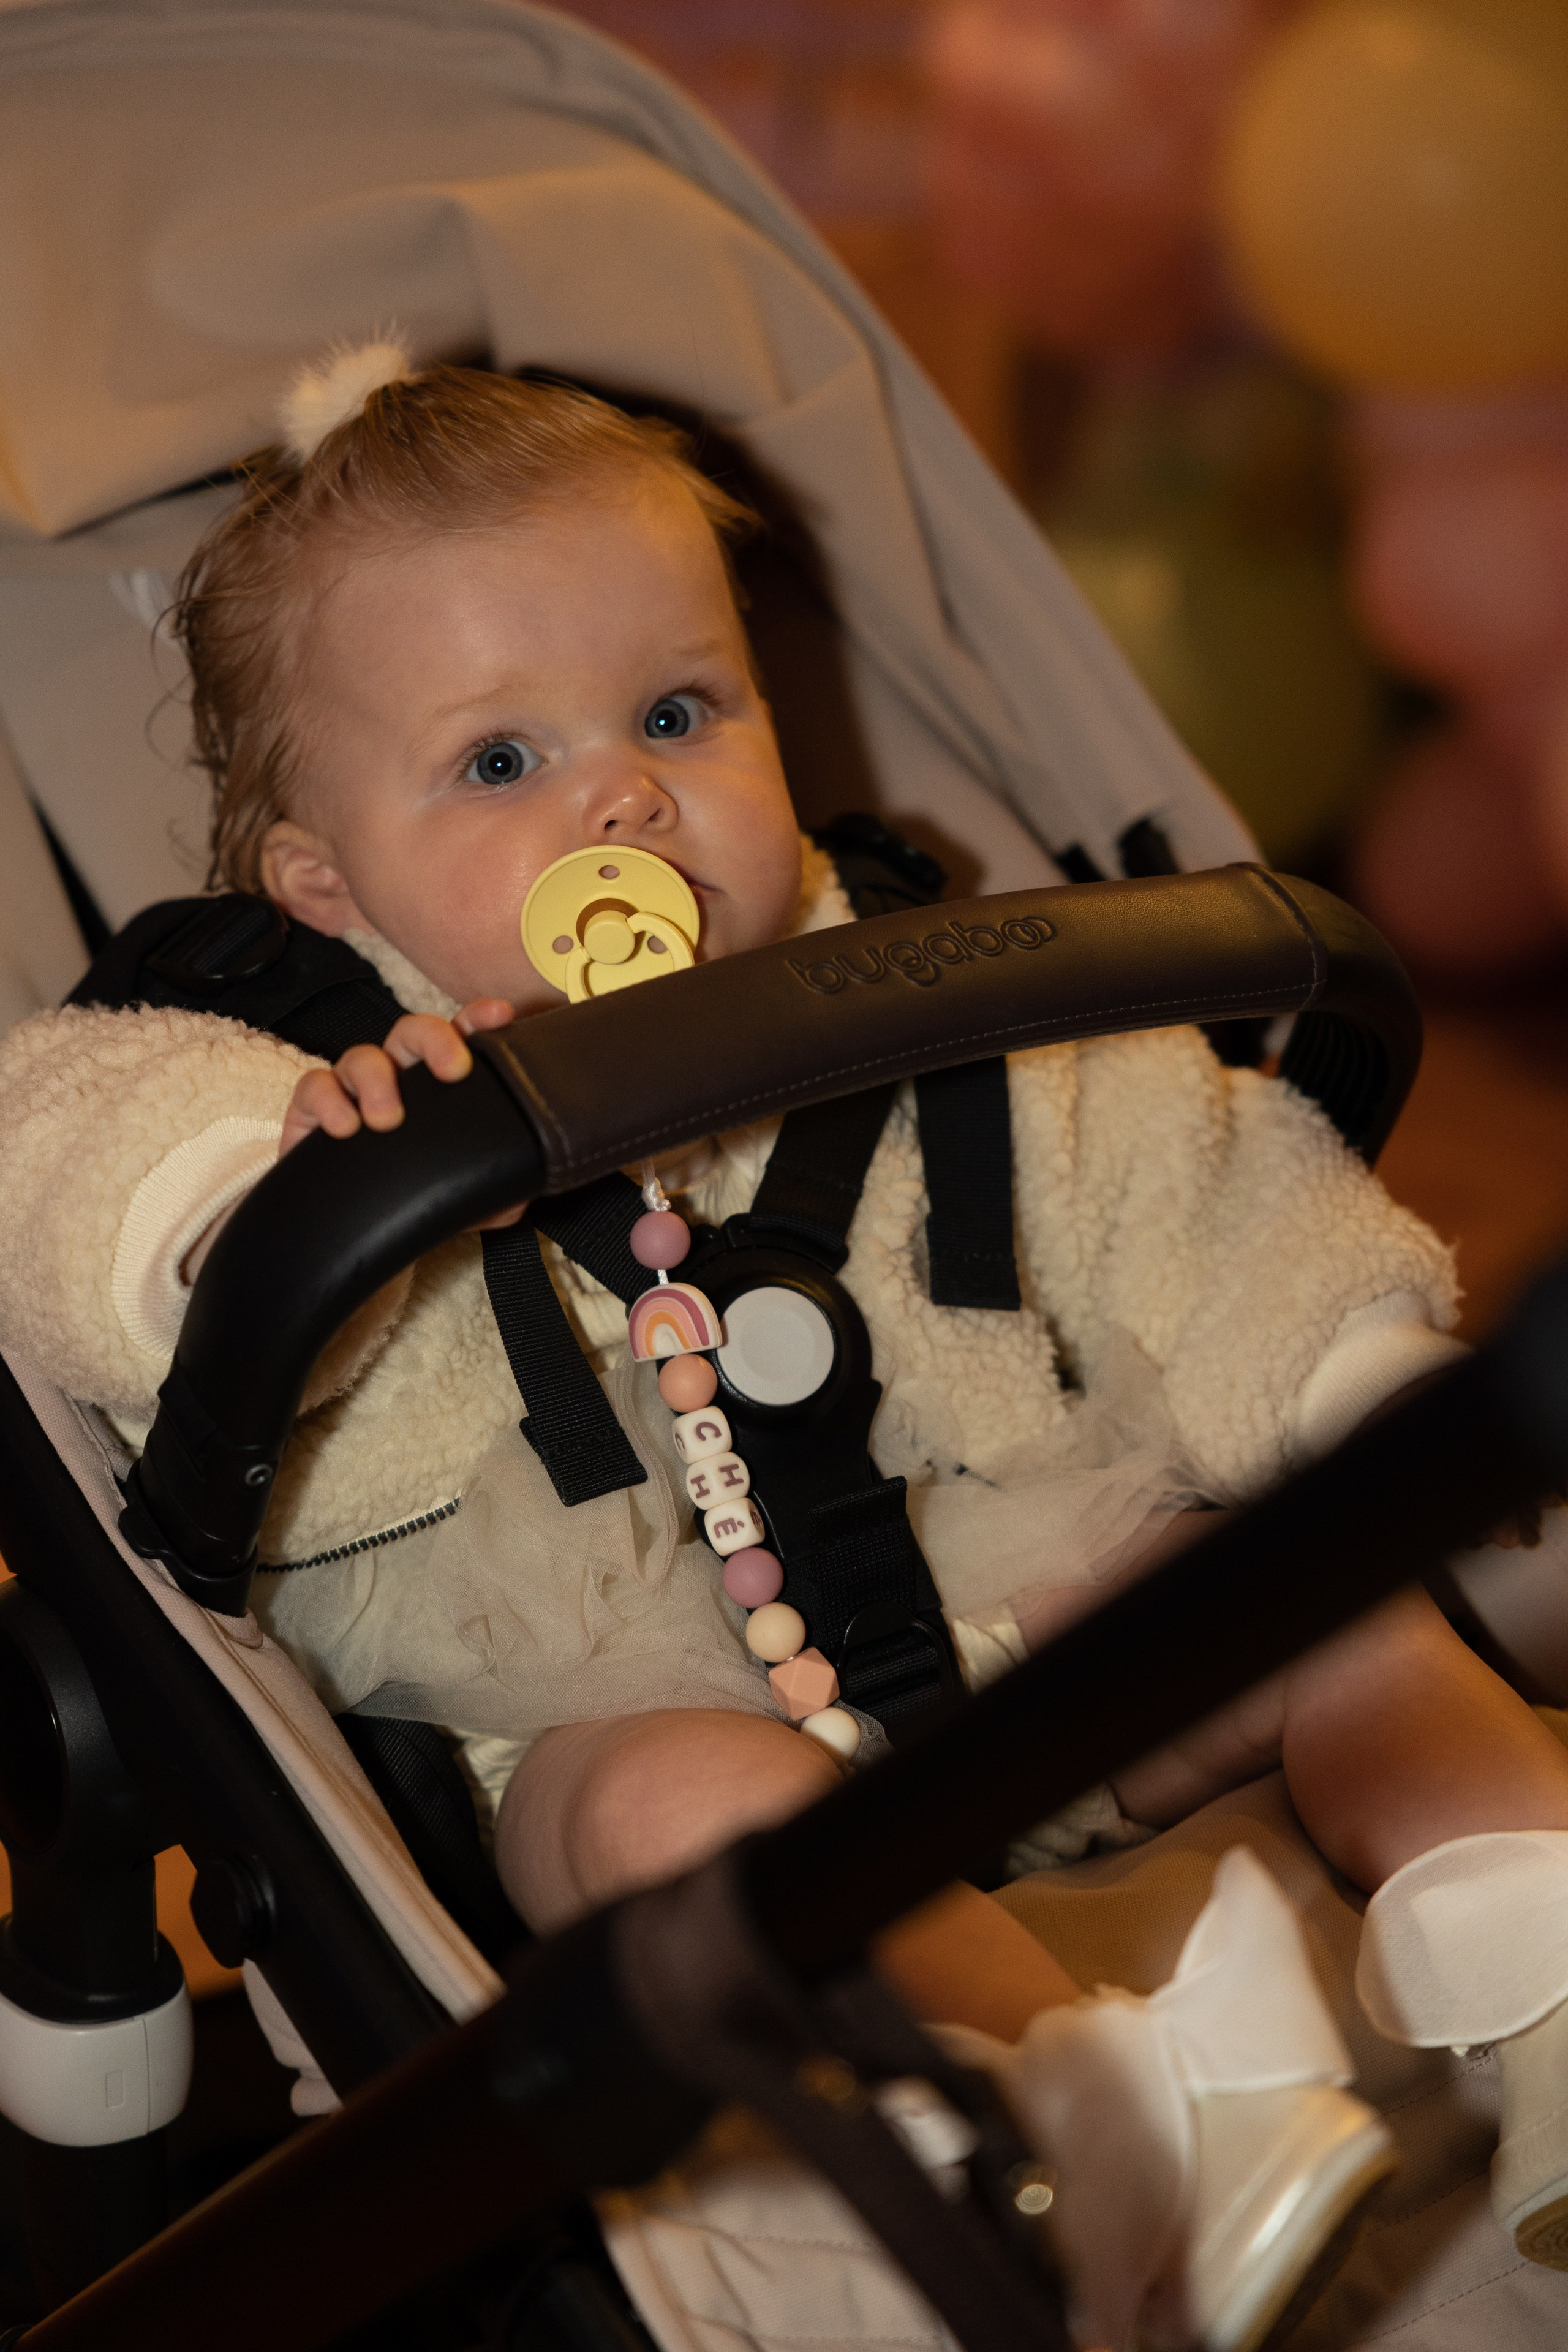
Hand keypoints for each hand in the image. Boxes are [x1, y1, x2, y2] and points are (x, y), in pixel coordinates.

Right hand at [279, 999, 527, 1230]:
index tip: (500, 1015)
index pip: (460, 1039)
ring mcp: (353, 1089)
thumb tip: (523, 1192)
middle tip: (454, 1071)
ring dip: (378, 1081)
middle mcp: (397, 1075)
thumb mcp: (461, 1200)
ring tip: (388, 1120)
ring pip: (363, 1056)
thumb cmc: (411, 1198)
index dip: (477, 1019)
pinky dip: (329, 1102)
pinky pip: (315, 1087)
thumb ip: (496, 1194)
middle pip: (412, 1032)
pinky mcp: (313, 1111)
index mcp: (438, 1084)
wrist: (353, 1232)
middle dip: (434, 1040)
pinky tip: (345, 1128)